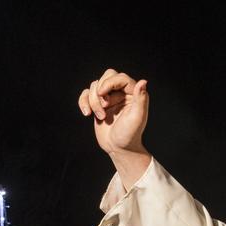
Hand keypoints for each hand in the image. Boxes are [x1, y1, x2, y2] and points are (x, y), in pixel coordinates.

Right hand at [77, 68, 151, 185]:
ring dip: (94, 101)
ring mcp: (109, 98)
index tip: (102, 94)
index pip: (120, 77)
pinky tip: (86, 113)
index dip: (109, 82)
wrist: (118, 148)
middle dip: (101, 91)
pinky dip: (83, 102)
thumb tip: (143, 82)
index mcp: (133, 93)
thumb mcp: (137, 117)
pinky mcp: (98, 104)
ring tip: (101, 116)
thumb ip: (140, 99)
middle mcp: (121, 93)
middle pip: (107, 76)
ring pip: (95, 86)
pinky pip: (86, 94)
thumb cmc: (130, 134)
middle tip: (105, 106)